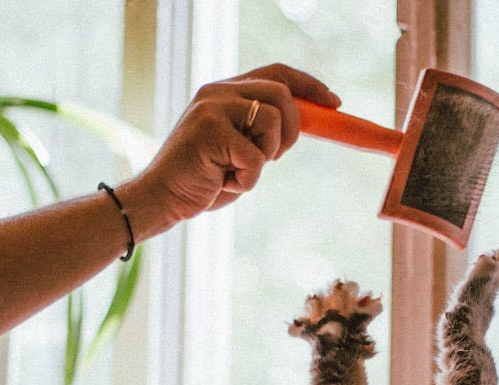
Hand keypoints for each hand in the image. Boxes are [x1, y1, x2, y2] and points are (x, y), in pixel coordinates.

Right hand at [119, 64, 340, 238]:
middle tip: (277, 156)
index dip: (310, 86)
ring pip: (273, 121)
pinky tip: (224, 182)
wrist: (163, 198)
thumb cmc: (206, 178)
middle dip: (293, 128)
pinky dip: (248, 181)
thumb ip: (265, 130)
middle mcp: (218, 91)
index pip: (277, 73)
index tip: (334, 103)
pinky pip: (256, 158)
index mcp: (227, 91)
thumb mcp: (243, 148)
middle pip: (282, 92)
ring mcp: (212, 108)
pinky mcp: (209, 130)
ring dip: (267, 157)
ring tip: (239, 171)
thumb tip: (310, 118)